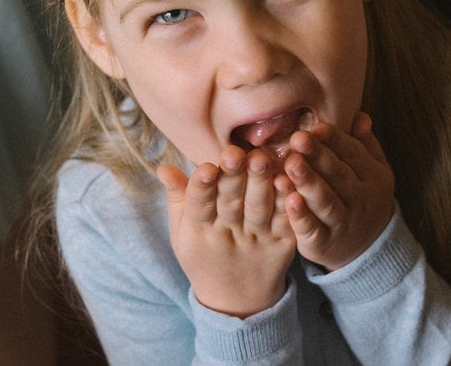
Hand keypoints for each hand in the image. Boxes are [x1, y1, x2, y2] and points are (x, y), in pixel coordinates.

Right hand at [157, 145, 296, 317]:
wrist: (237, 299)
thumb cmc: (203, 254)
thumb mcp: (182, 231)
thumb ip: (177, 196)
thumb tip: (163, 168)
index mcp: (199, 229)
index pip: (198, 204)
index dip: (202, 186)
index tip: (206, 166)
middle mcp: (228, 234)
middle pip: (230, 202)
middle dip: (232, 176)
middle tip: (235, 152)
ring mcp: (257, 239)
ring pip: (258, 209)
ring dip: (260, 183)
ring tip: (261, 158)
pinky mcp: (282, 243)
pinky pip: (285, 221)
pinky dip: (287, 203)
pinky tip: (287, 181)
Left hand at [281, 112, 393, 270]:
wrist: (367, 250)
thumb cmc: (360, 197)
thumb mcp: (371, 171)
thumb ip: (363, 145)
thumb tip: (360, 115)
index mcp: (372, 176)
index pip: (353, 154)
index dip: (335, 140)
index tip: (316, 126)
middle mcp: (361, 199)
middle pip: (338, 175)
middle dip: (318, 157)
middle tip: (298, 139)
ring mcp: (343, 223)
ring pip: (326, 202)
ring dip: (308, 183)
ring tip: (290, 165)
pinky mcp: (324, 244)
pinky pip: (313, 229)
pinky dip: (301, 217)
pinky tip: (288, 201)